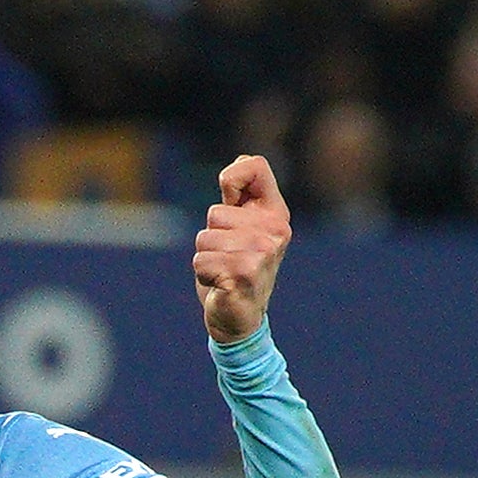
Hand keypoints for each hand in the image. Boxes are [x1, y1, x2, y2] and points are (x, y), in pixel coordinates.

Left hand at [194, 155, 288, 344]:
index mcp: (276, 213)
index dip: (230, 178)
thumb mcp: (240, 228)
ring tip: (224, 270)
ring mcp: (262, 252)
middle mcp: (275, 229)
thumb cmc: (236, 268)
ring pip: (205, 238)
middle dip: (210, 236)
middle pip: (215, 213)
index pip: (254, 167)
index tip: (229, 199)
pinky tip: (220, 283)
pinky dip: (203, 274)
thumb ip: (240, 197)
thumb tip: (240, 161)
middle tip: (228, 256)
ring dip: (205, 258)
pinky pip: (201, 261)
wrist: (240, 316)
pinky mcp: (244, 274)